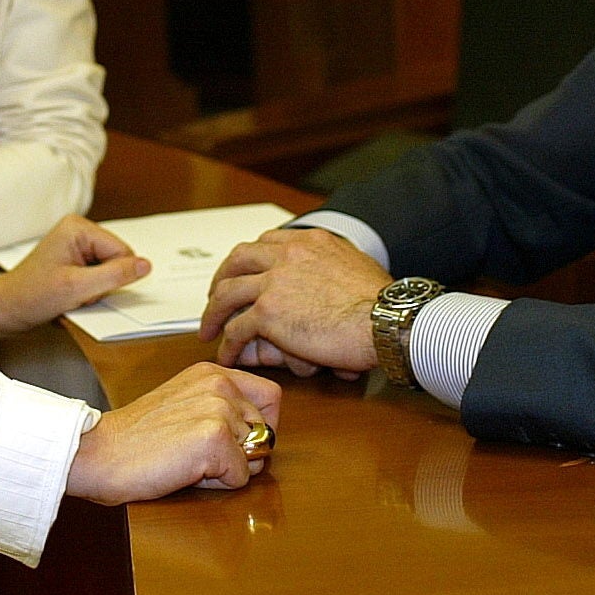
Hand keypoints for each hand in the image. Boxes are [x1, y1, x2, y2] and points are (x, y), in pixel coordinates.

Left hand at [0, 215, 148, 338]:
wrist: (4, 310)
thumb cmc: (31, 296)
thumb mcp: (77, 288)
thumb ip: (114, 275)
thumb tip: (145, 265)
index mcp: (78, 228)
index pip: (122, 252)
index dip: (112, 278)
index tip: (87, 289)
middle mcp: (78, 232)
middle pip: (116, 261)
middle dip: (102, 285)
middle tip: (76, 293)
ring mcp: (75, 247)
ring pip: (108, 273)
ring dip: (94, 291)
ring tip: (70, 296)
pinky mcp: (73, 262)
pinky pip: (96, 278)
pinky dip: (87, 293)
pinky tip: (69, 297)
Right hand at [66, 361, 281, 503]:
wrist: (100, 452)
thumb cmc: (136, 438)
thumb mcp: (184, 404)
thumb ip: (220, 407)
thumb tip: (261, 437)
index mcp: (213, 372)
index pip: (271, 398)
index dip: (261, 427)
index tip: (235, 441)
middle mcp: (220, 384)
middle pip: (267, 432)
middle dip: (242, 453)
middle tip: (199, 455)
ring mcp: (219, 410)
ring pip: (255, 456)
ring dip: (228, 469)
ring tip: (189, 461)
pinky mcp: (215, 440)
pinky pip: (240, 477)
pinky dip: (217, 485)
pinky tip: (186, 471)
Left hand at [199, 228, 388, 375]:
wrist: (386, 320)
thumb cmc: (384, 304)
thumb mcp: (358, 266)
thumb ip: (337, 265)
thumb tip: (336, 278)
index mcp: (310, 241)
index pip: (267, 242)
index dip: (251, 259)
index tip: (245, 272)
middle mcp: (287, 255)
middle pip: (238, 259)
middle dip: (222, 278)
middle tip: (215, 296)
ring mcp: (274, 281)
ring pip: (227, 292)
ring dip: (213, 312)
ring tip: (208, 329)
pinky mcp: (267, 312)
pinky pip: (236, 329)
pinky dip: (228, 342)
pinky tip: (227, 354)